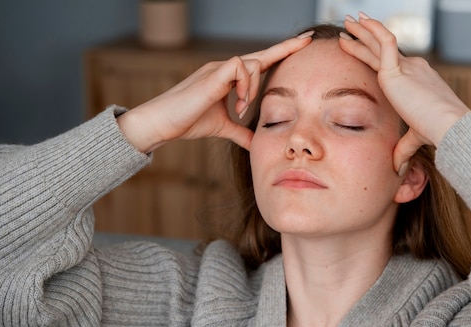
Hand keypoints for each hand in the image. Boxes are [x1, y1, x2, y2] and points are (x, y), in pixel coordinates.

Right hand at [117, 33, 313, 152]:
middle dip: (286, 47)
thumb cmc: (187, 122)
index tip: (301, 47)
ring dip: (255, 88)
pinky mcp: (213, 73)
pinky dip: (245, 86)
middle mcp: (226, 69)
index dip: (280, 56)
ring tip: (243, 109)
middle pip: (262, 54)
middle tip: (308, 39)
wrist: (162, 123)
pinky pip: (240, 67)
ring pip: (254, 63)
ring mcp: (219, 68)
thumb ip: (241, 133)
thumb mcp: (222, 128)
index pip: (260, 64)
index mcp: (229, 78)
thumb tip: (257, 144)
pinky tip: (239, 104)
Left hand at [339, 13, 469, 173]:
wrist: (448, 128)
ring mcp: (407, 67)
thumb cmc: (437, 133)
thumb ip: (404, 147)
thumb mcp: (415, 137)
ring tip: (349, 21)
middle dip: (365, 37)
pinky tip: (361, 23)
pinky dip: (372, 31)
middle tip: (350, 26)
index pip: (390, 64)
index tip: (360, 48)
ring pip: (380, 42)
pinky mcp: (399, 70)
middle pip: (382, 49)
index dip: (374, 55)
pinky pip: (384, 42)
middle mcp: (413, 69)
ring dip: (363, 30)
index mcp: (416, 81)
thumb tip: (396, 166)